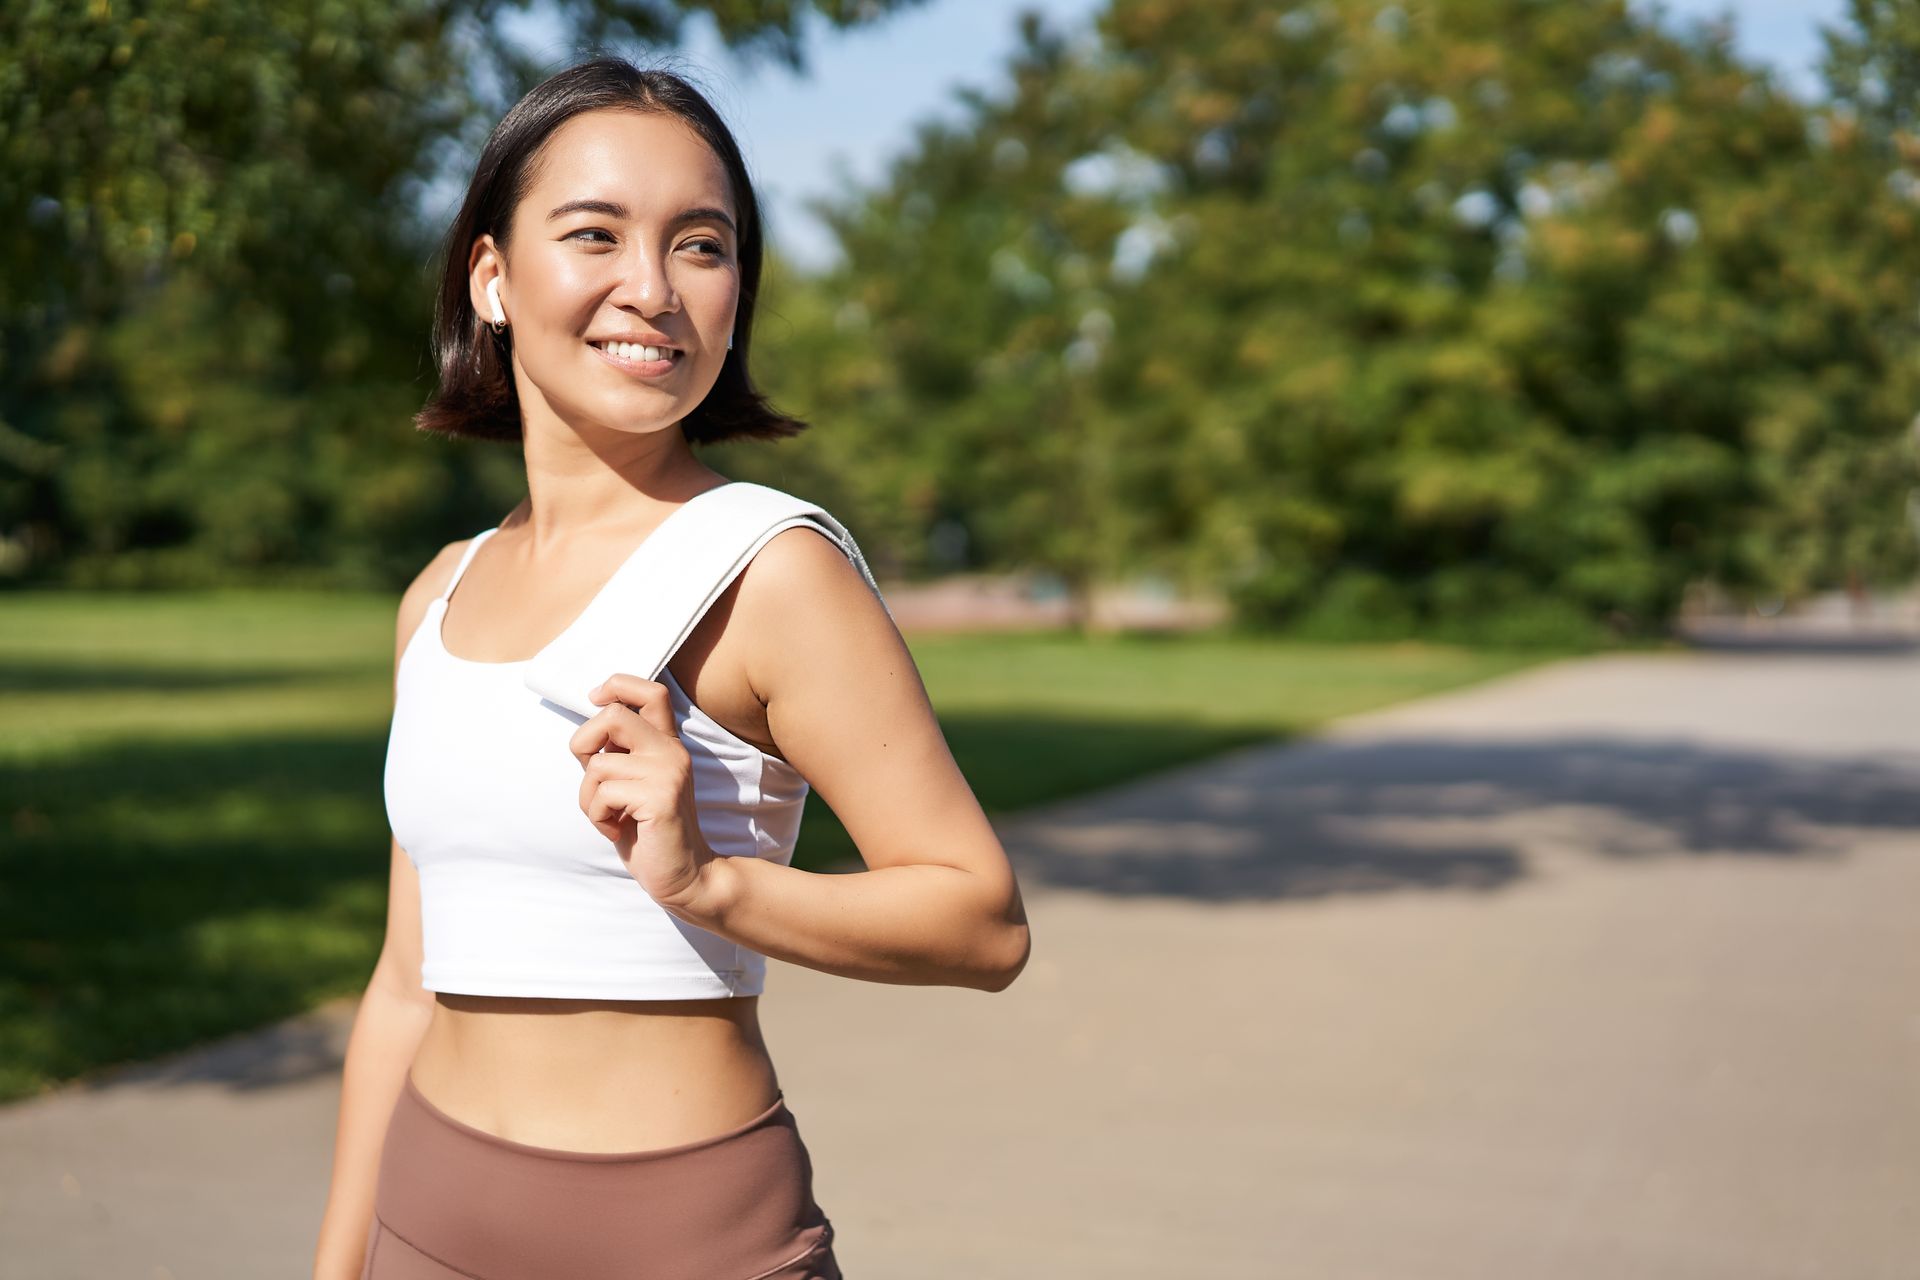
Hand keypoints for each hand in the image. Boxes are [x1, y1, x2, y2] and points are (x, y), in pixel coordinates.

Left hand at [570, 672, 715, 914]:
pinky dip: (597, 817)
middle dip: (583, 743)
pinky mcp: (660, 798)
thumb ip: (617, 756)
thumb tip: (587, 732)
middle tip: (590, 773)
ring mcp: (668, 773)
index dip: (618, 686)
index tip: (596, 699)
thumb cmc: (648, 831)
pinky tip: (617, 831)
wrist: (684, 874)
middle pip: (613, 715)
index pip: (652, 692)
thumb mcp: (631, 784)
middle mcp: (671, 752)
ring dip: (588, 798)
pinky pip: (603, 795)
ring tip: (608, 816)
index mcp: (666, 744)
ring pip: (598, 765)